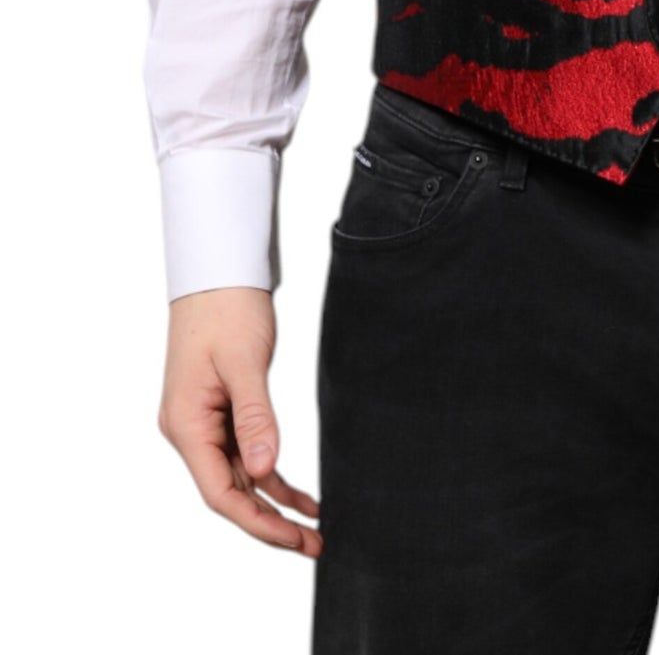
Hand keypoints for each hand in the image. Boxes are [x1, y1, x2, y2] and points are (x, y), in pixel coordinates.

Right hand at [157, 286, 321, 557]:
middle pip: (231, 492)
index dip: (257, 521)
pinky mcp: (222, 410)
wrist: (218, 270)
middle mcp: (190, 430)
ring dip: (276, 502)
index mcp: (185, 425)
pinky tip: (301, 494)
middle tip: (316, 544)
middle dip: (271, 522)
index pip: (220, 492)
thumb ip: (255, 417)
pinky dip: (273, 474)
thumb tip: (266, 470)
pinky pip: (247, 454)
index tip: (294, 538)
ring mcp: (205, 422)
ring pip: (241, 476)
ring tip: (316, 527)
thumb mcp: (244, 362)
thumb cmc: (226, 308)